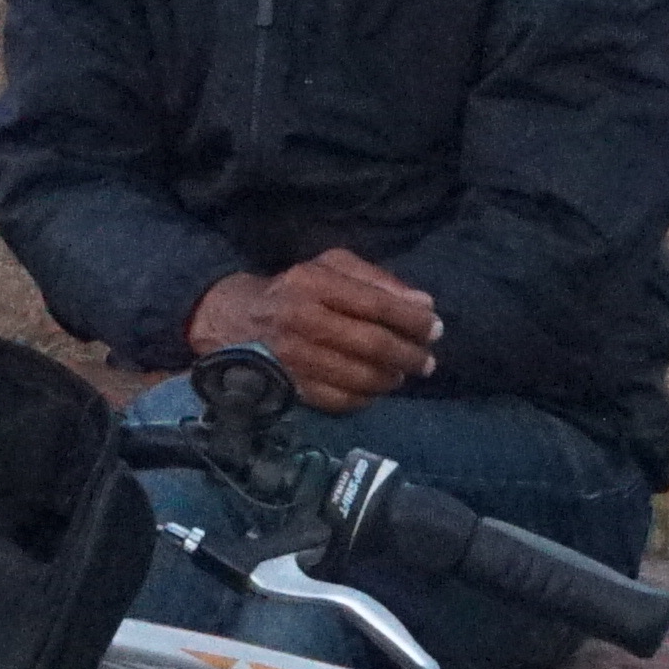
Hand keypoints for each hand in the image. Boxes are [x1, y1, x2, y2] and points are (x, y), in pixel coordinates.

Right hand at [189, 250, 444, 409]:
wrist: (233, 321)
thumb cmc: (293, 289)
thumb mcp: (329, 268)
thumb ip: (378, 280)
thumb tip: (424, 304)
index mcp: (313, 283)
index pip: (376, 305)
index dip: (413, 320)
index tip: (435, 329)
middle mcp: (302, 320)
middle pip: (373, 345)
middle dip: (409, 355)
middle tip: (428, 361)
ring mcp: (295, 359)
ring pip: (361, 377)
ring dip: (392, 378)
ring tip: (403, 373)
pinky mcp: (291, 388)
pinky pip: (342, 400)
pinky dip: (368, 397)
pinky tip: (376, 388)